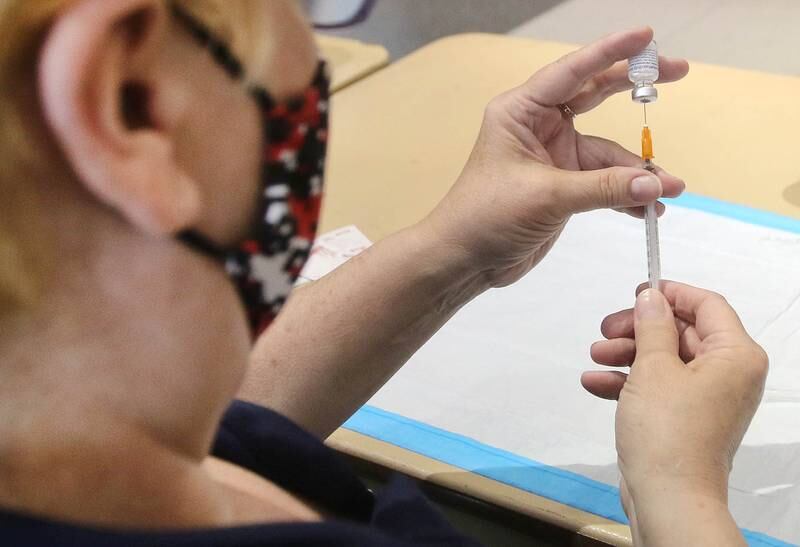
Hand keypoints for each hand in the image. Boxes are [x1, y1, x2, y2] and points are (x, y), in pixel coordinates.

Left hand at [424, 27, 687, 287]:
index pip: (572, 72)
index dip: (611, 52)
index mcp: (521, 111)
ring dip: (637, 171)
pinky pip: (603, 182)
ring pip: (606, 152)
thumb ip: (603, 187)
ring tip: (670, 189)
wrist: (464, 259)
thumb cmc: (486, 216)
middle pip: (594, 95)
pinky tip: (649, 209)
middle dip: (634, 86)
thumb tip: (655, 185)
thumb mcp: (547, 196)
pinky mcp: (562, 187)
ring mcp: (553, 157)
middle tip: (678, 72)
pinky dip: (625, 194)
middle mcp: (538, 126)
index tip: (647, 37)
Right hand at [583, 282, 766, 544]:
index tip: (637, 291)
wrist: (668, 498)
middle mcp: (728, 374)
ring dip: (627, 354)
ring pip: (665, 360)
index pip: (708, 305)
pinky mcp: (685, 419)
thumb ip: (652, 324)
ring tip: (595, 356)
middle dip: (638, 329)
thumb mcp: (653, 367)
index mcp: (735, 355)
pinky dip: (628, 382)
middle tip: (606, 329)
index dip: (671, 293)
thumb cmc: (668, 431)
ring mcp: (706, 398)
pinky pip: (658, 388)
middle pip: (681, 332)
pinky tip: (594, 383)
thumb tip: (651, 296)